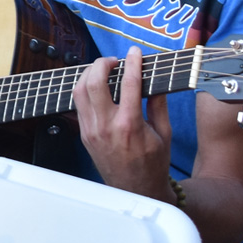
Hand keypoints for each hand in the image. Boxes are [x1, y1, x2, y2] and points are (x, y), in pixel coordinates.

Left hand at [71, 46, 174, 200]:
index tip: (135, 52)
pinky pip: (78, 105)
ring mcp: (91, 131)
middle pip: (94, 83)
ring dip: (89, 74)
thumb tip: (154, 80)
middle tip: (114, 60)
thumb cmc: (153, 164)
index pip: (128, 84)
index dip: (132, 63)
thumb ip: (158, 105)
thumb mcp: (164, 134)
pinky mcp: (84, 135)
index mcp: (129, 125)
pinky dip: (85, 90)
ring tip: (103, 69)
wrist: (135, 190)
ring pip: (79, 91)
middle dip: (102, 63)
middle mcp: (106, 126)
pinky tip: (95, 86)